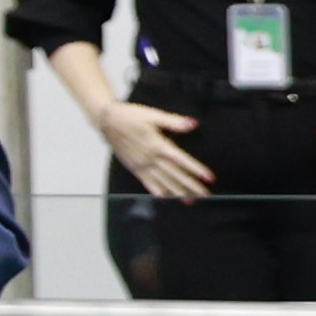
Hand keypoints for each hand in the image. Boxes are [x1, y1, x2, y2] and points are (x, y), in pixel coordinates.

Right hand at [87, 90, 216, 200]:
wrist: (107, 120)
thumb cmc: (130, 116)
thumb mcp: (153, 115)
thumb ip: (173, 121)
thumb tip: (193, 124)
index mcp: (157, 145)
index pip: (181, 160)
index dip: (196, 169)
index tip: (209, 178)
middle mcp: (150, 158)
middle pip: (174, 174)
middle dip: (190, 185)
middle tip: (204, 195)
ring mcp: (141, 164)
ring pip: (162, 181)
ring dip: (176, 191)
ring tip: (189, 200)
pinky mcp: (133, 166)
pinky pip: (146, 181)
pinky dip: (155, 190)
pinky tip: (164, 197)